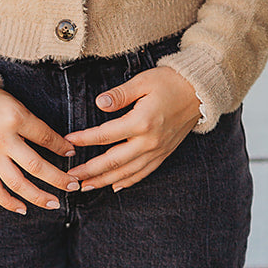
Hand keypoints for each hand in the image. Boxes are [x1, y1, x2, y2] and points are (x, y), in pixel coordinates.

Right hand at [0, 87, 77, 214]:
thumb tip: (60, 144)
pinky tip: (24, 209)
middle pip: (35, 165)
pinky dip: (9, 202)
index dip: (62, 147)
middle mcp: (3, 140)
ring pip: (17, 183)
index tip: (72, 154)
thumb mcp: (16, 105)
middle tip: (74, 185)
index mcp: (15, 119)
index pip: (46, 138)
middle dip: (58, 178)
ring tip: (55, 203)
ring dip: (38, 196)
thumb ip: (34, 125)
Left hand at [62, 67, 200, 191]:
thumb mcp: (143, 81)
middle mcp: (149, 141)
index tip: (68, 142)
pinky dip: (128, 181)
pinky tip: (115, 186)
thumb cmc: (170, 82)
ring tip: (86, 186)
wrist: (200, 91)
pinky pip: (144, 172)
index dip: (84, 140)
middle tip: (71, 177)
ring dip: (105, 181)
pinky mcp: (164, 153)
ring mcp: (158, 150)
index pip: (105, 135)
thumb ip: (119, 94)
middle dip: (90, 171)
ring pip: (127, 172)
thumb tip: (99, 103)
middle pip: (113, 161)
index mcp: (141, 122)